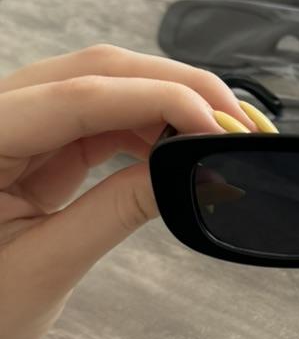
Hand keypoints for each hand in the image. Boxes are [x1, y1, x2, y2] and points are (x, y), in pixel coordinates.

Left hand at [0, 46, 260, 338]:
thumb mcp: (43, 268)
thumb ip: (117, 210)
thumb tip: (189, 171)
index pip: (81, 95)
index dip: (160, 100)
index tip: (218, 125)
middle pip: (96, 71)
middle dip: (175, 86)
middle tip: (236, 119)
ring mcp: (14, 126)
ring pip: (103, 85)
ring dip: (167, 103)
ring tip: (217, 134)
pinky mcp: (34, 146)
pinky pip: (99, 117)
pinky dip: (147, 127)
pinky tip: (179, 146)